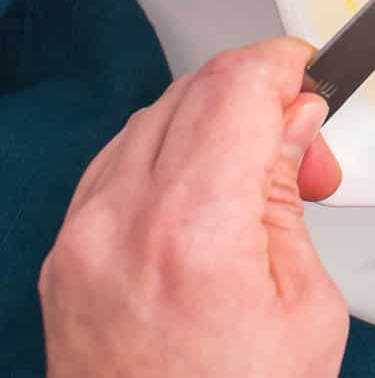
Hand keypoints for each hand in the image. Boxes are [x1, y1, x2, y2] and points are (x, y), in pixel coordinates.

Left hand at [40, 37, 347, 377]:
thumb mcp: (307, 311)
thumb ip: (289, 196)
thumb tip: (290, 123)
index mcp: (192, 233)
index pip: (236, 85)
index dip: (284, 66)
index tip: (311, 78)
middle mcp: (119, 226)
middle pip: (194, 90)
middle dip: (258, 97)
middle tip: (302, 154)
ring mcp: (79, 243)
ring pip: (152, 118)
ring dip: (211, 125)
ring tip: (255, 189)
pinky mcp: (61, 262)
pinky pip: (115, 166)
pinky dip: (165, 159)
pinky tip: (203, 203)